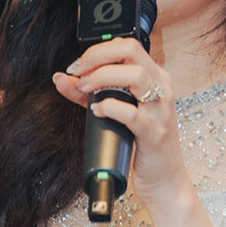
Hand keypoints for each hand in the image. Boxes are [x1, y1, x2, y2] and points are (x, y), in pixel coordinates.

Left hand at [52, 37, 188, 206]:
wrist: (164, 181)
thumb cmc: (141, 143)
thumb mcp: (115, 111)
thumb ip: (89, 93)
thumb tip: (61, 78)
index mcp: (155, 77)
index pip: (127, 45)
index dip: (97, 51)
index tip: (77, 66)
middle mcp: (161, 88)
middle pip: (131, 50)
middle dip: (97, 57)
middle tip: (77, 73)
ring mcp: (160, 110)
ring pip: (135, 76)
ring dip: (102, 78)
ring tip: (85, 90)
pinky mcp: (155, 134)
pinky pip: (132, 113)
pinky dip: (110, 108)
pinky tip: (97, 111)